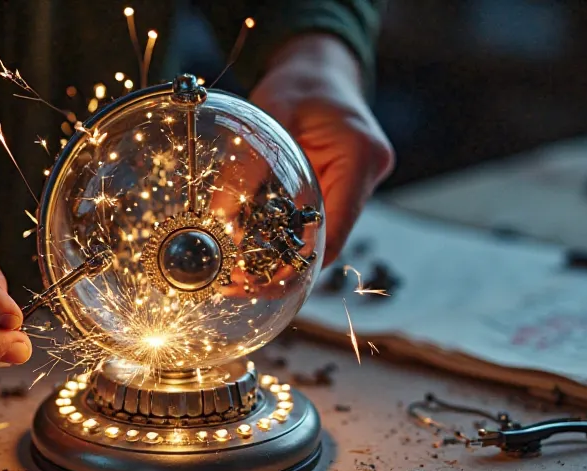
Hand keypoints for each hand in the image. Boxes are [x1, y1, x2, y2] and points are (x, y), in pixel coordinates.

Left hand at [250, 34, 394, 265]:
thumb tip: (218, 220)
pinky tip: (250, 255)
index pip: (336, 227)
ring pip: (321, 236)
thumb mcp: (268, 115)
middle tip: (238, 286)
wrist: (318, 68)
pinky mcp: (342, 191)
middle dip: (285, 268)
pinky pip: (314, 223)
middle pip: (329, 240)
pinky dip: (284, 240)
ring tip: (238, 278)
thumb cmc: (298, 83)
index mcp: (360, 156)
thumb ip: (247, 165)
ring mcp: (358, 185)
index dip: (300, 261)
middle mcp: (368, 175)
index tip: (261, 281)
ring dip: (283, 258)